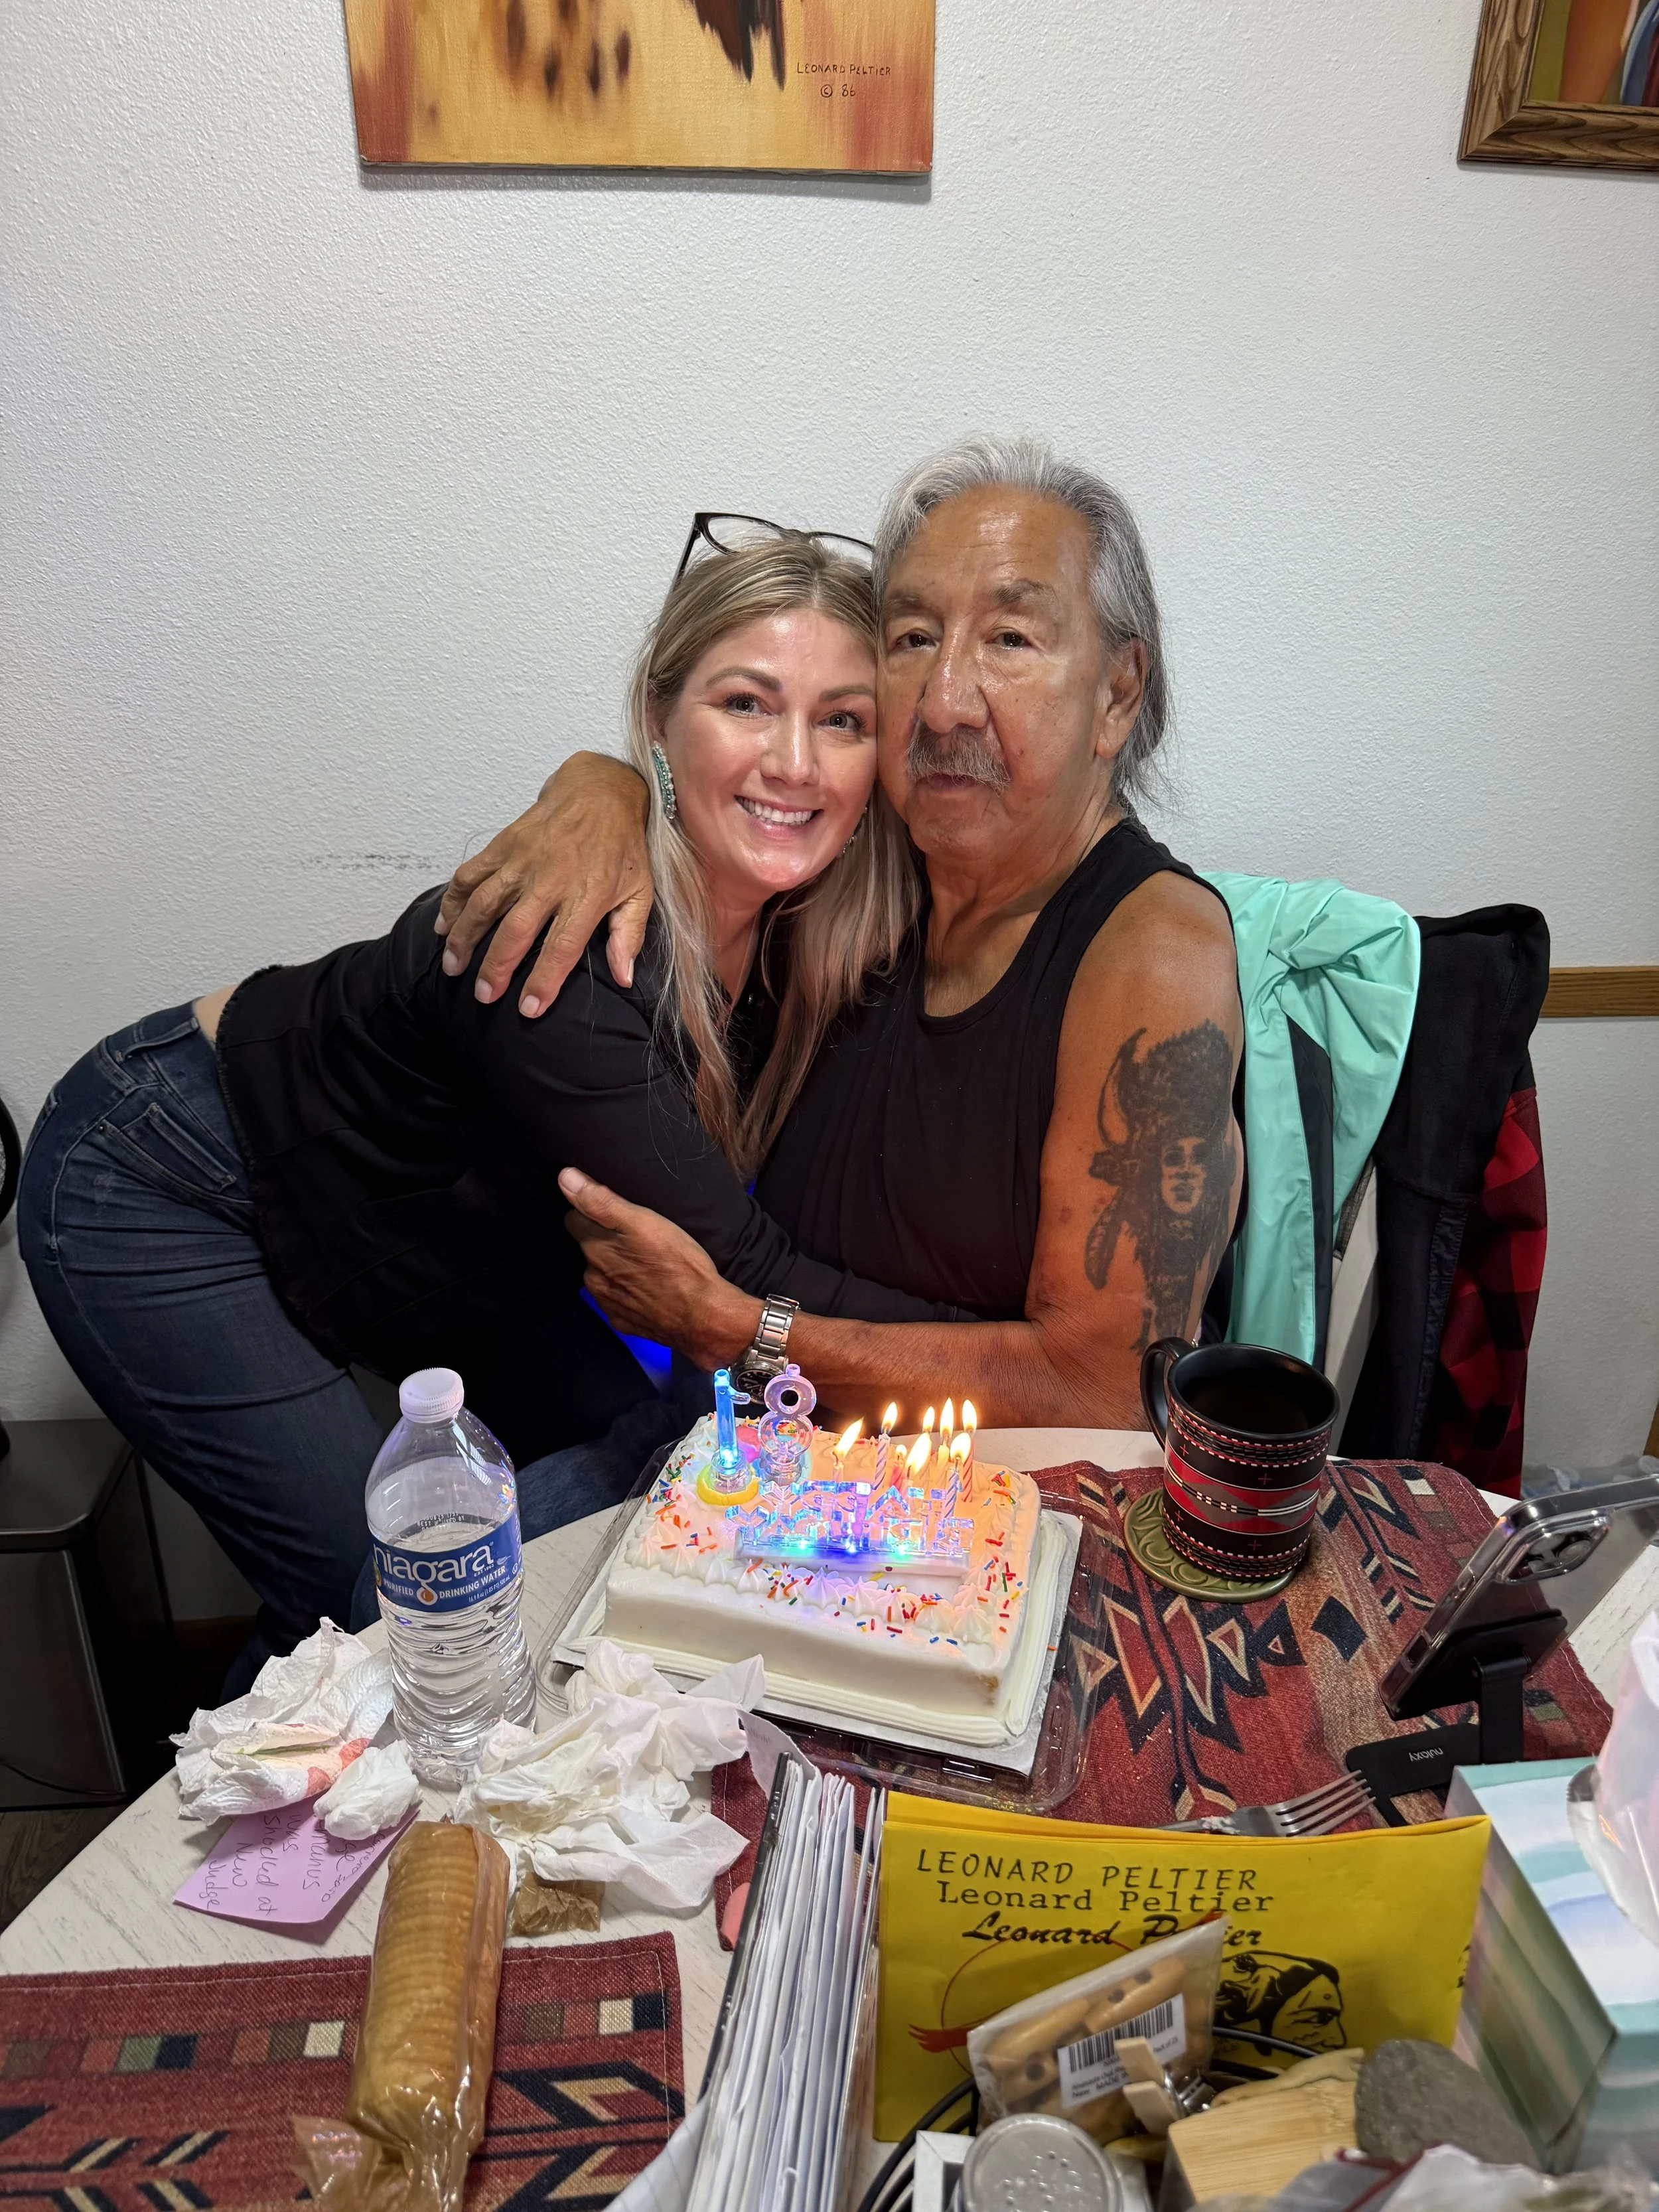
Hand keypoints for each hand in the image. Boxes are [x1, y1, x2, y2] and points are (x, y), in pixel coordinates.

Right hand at [437, 753, 653, 1015]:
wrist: (600, 790)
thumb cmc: (622, 847)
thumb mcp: (639, 892)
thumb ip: (628, 935)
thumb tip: (623, 977)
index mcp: (587, 895)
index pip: (561, 947)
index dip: (543, 980)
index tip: (528, 1009)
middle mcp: (551, 879)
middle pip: (515, 930)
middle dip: (495, 968)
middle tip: (483, 996)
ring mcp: (522, 859)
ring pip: (484, 903)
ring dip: (464, 938)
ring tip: (452, 966)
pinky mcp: (504, 844)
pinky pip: (470, 874)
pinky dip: (453, 900)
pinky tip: (444, 926)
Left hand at [559, 1168, 760, 1368]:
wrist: (701, 1315)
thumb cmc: (677, 1263)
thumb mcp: (643, 1221)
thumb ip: (600, 1201)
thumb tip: (565, 1178)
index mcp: (595, 1249)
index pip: (574, 1219)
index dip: (592, 1210)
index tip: (615, 1210)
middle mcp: (594, 1277)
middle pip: (589, 1247)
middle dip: (605, 1239)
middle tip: (637, 1235)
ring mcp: (607, 1303)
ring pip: (602, 1274)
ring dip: (615, 1266)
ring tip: (646, 1262)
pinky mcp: (622, 1322)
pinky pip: (616, 1300)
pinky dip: (627, 1293)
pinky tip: (649, 1288)